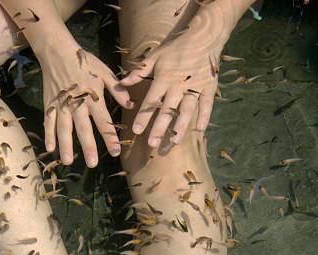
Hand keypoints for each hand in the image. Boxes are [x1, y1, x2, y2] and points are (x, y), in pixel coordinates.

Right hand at [40, 45, 132, 166]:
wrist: (58, 51)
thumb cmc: (84, 62)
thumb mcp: (105, 71)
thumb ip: (117, 89)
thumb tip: (130, 105)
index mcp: (93, 96)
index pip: (103, 120)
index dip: (110, 137)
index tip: (115, 152)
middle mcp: (77, 102)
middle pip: (83, 127)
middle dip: (88, 146)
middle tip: (92, 163)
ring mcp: (61, 104)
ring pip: (64, 128)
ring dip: (65, 145)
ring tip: (68, 161)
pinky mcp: (50, 104)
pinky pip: (49, 121)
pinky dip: (48, 135)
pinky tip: (50, 149)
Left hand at [120, 26, 225, 146]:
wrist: (204, 34)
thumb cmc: (176, 47)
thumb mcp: (154, 56)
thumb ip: (138, 72)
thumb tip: (120, 83)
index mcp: (164, 77)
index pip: (151, 100)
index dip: (143, 116)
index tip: (136, 131)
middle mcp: (178, 84)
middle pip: (167, 109)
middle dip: (159, 127)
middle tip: (152, 144)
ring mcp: (195, 86)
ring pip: (187, 109)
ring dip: (180, 126)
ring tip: (174, 141)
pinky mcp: (209, 86)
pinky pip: (207, 103)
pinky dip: (204, 116)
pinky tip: (199, 129)